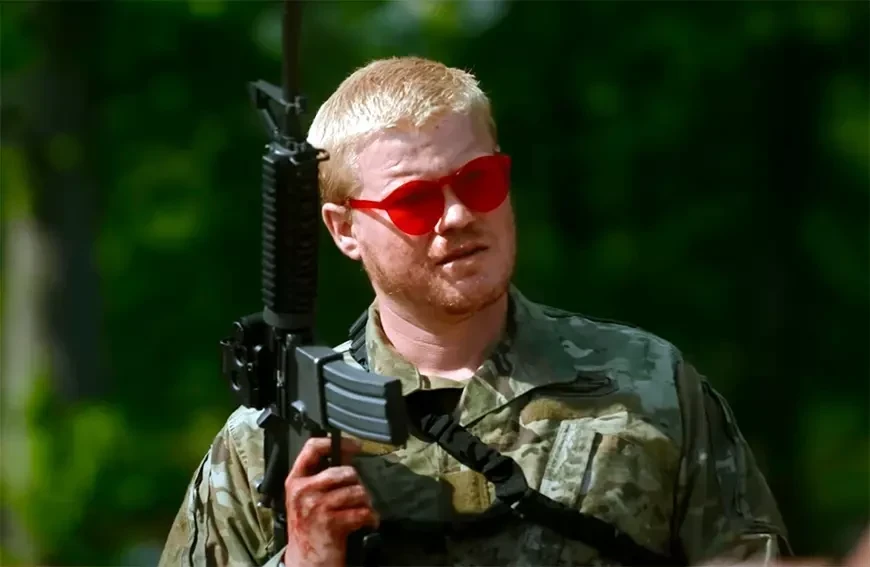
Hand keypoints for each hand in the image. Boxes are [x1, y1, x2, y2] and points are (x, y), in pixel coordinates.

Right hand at [282, 437, 378, 566]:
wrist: (306, 560)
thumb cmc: (308, 527)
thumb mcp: (306, 497)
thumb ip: (321, 475)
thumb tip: (346, 452)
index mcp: (295, 480)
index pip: (312, 448)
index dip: (336, 442)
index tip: (353, 445)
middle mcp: (303, 491)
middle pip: (343, 471)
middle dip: (357, 482)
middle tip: (357, 493)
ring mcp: (316, 507)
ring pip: (356, 491)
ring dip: (365, 502)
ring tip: (361, 509)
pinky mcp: (331, 523)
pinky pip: (362, 511)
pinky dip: (370, 517)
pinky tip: (367, 521)